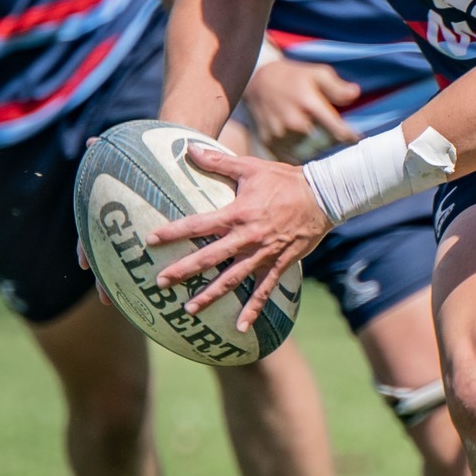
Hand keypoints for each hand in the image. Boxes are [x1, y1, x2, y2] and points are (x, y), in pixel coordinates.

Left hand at [147, 142, 331, 328]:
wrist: (323, 196)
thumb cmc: (285, 179)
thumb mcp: (250, 167)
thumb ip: (218, 161)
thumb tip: (189, 148)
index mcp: (237, 214)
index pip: (199, 225)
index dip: (174, 232)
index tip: (152, 240)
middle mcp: (248, 237)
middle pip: (210, 258)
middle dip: (183, 271)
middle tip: (160, 283)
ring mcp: (264, 254)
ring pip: (232, 279)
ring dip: (210, 296)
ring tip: (189, 310)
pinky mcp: (279, 264)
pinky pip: (264, 291)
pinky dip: (253, 310)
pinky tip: (240, 327)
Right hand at [243, 58, 361, 162]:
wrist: (257, 80)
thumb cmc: (293, 77)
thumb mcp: (317, 73)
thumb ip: (337, 87)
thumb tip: (355, 93)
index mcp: (309, 103)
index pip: (336, 128)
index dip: (349, 136)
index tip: (355, 139)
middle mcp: (294, 121)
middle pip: (323, 144)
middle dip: (331, 143)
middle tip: (334, 138)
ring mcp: (280, 133)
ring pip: (307, 152)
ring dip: (314, 149)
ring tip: (317, 139)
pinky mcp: (269, 141)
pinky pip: (290, 155)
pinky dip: (298, 151)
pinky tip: (301, 142)